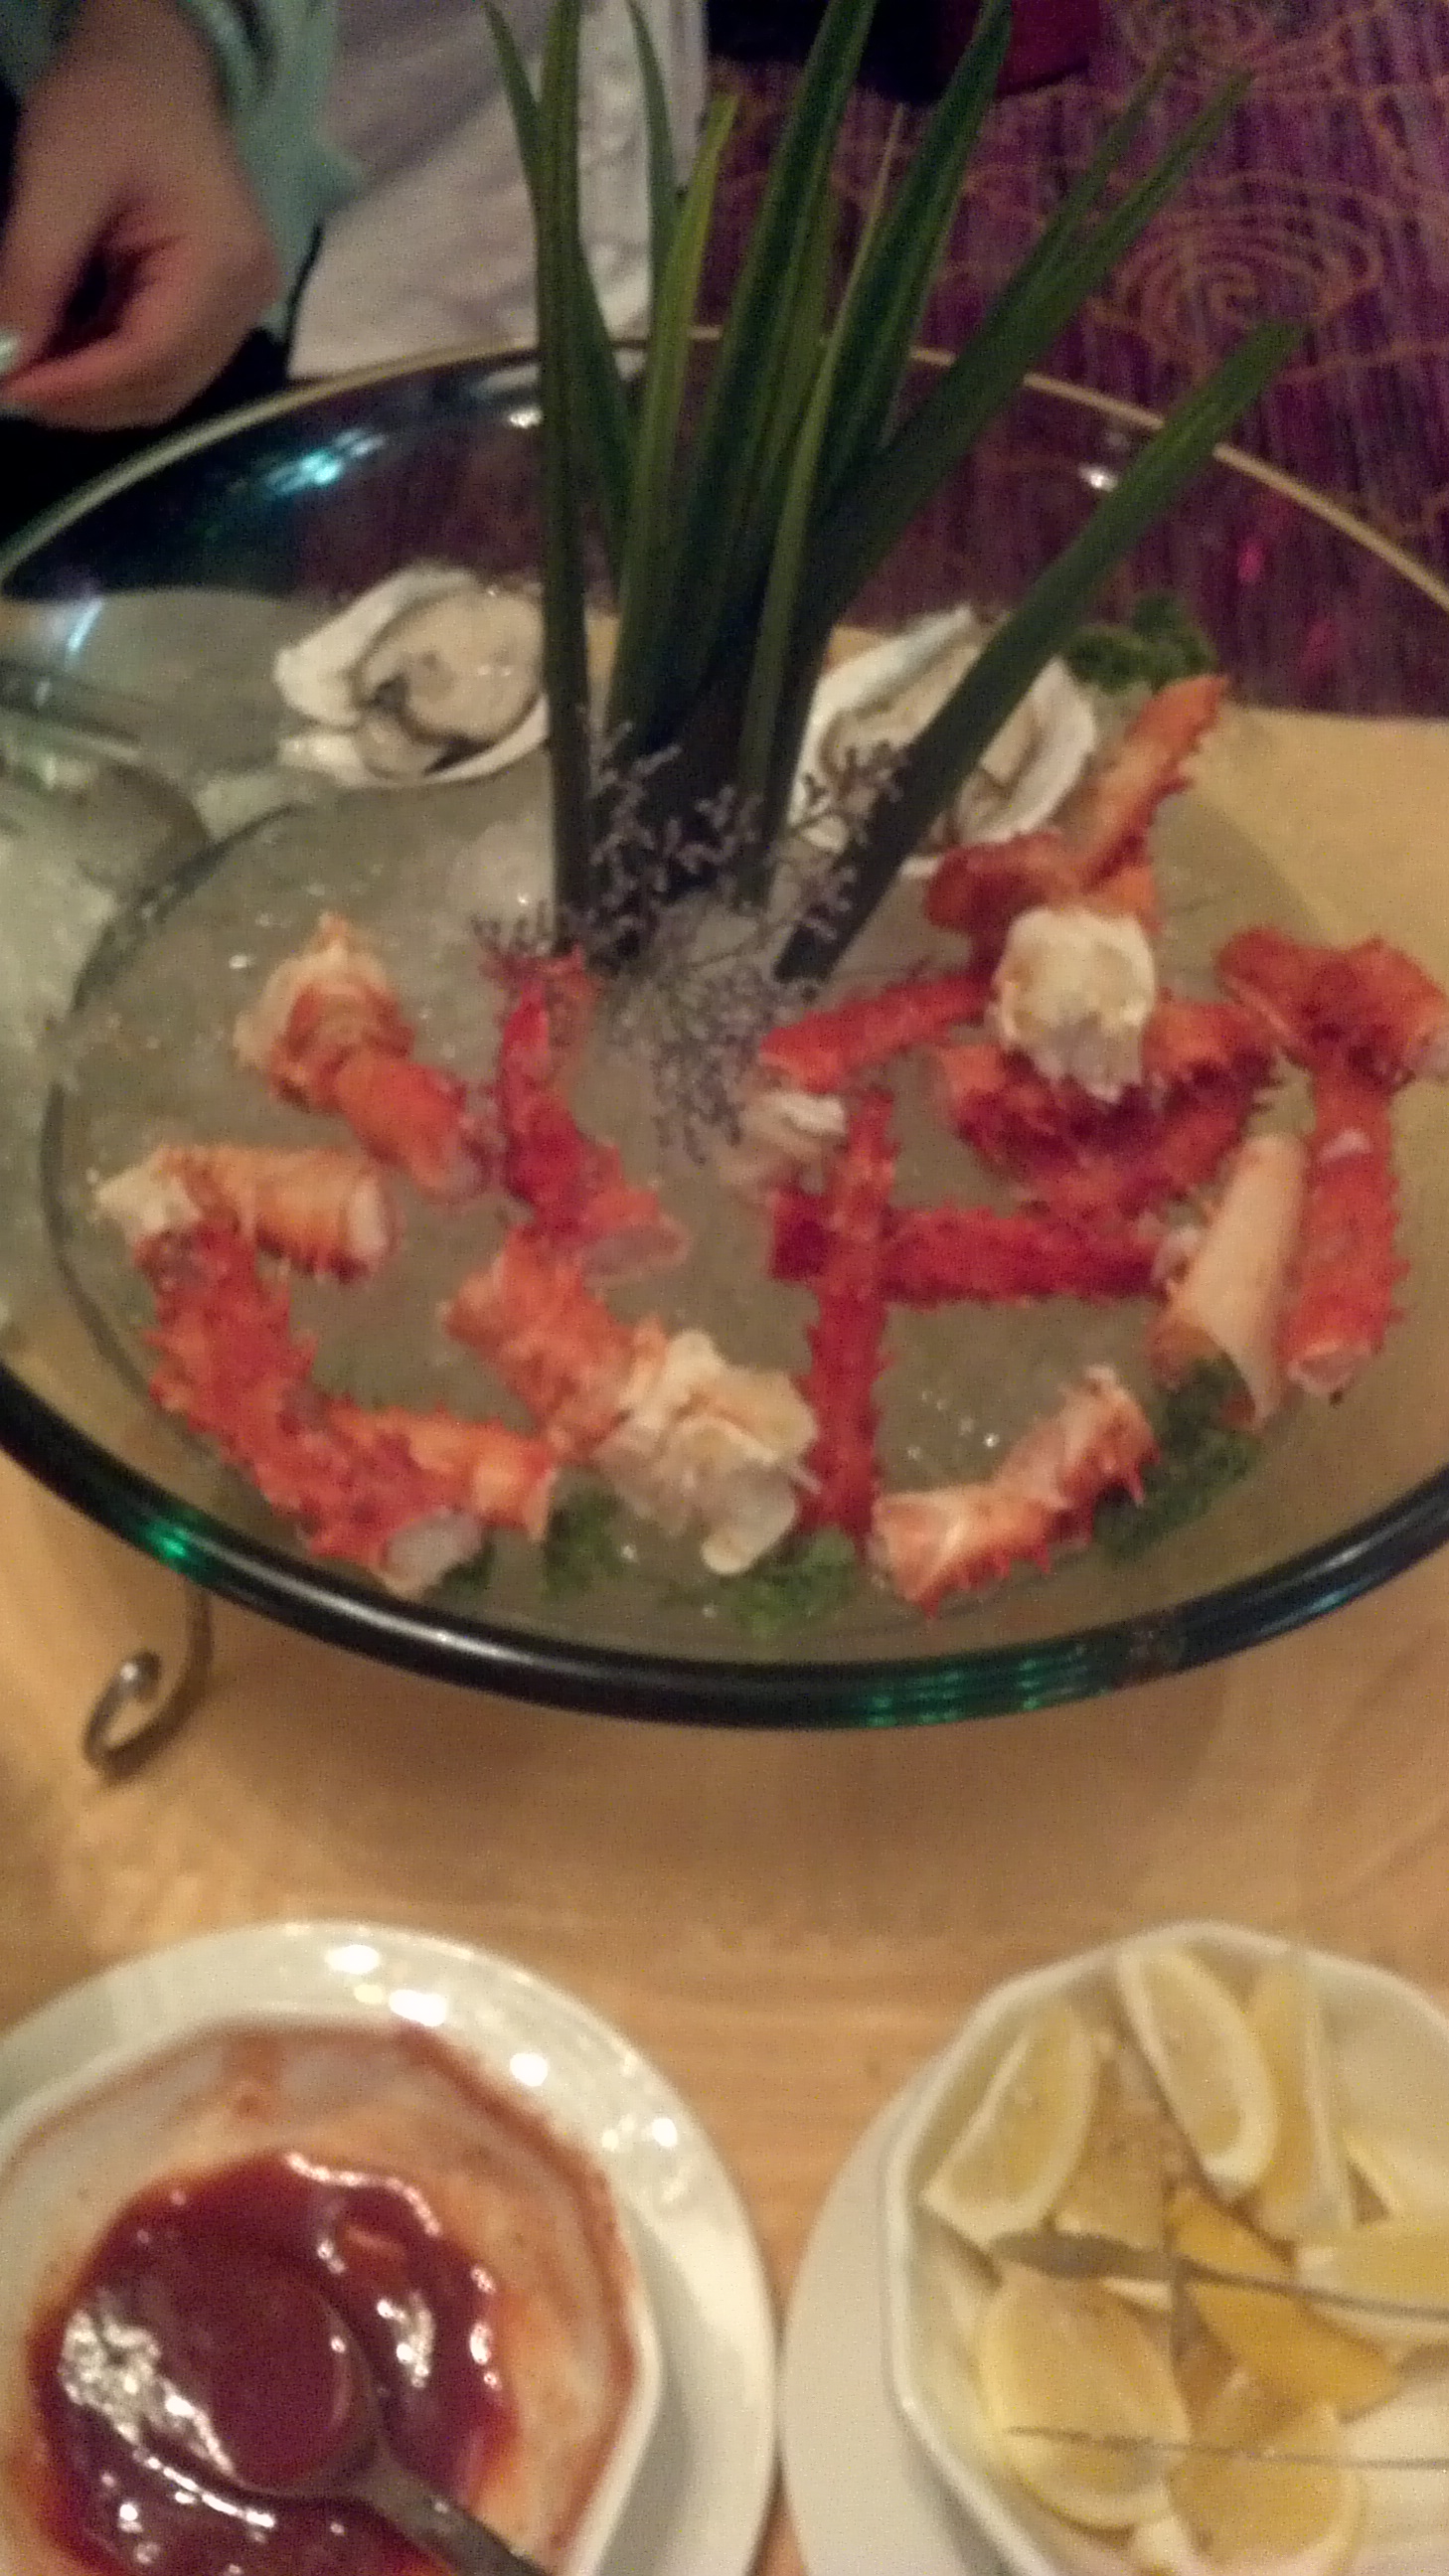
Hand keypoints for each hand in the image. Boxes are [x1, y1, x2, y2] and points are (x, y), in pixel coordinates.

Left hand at [0, 0, 279, 430]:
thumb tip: (4, 364)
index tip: (7, 390)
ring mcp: (240, 310)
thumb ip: (32, 277)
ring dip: (93, 395)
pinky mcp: (220, 311)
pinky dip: (108, 372)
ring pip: (163, 389)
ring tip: (30, 375)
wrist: (156, 69)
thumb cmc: (110, 105)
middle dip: (82, 401)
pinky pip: (164, 364)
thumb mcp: (57, 179)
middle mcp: (246, 302)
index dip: (76, 388)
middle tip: (9, 390)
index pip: (149, 358)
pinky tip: (61, 357)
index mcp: (222, 265)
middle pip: (161, 388)